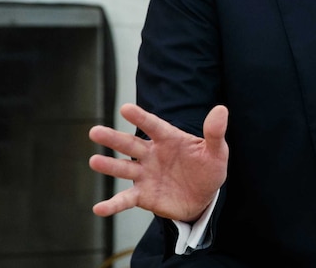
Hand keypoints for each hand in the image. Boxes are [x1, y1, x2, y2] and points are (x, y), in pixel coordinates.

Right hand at [88, 103, 228, 221]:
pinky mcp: (143, 196)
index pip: (153, 126)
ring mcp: (145, 175)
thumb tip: (221, 109)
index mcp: (169, 139)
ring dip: (109, 166)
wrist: (204, 198)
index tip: (125, 108)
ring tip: (94, 161)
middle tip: (94, 131)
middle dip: (113, 138)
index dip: (140, 117)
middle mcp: (152, 154)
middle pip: (130, 145)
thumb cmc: (208, 169)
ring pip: (123, 169)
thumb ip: (215, 132)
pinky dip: (112, 204)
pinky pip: (125, 200)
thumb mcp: (216, 152)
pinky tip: (99, 208)